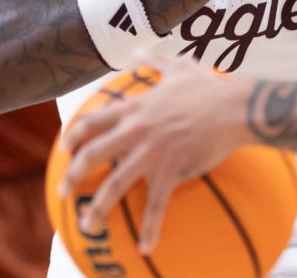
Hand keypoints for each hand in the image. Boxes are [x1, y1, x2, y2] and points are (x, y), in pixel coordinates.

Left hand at [60, 50, 251, 254]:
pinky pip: (157, 204)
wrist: (234, 107)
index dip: (75, 134)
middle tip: (63, 191)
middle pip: (93, 154)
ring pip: (114, 184)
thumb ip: (155, 60)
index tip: (64, 147)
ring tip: (87, 226)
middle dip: (72, 175)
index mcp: (136, 108)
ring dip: (97, 208)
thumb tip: (138, 50)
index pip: (94, 121)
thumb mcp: (179, 67)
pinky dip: (150, 228)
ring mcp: (151, 152)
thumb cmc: (209, 88)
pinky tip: (145, 247)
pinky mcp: (171, 171)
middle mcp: (136, 130)